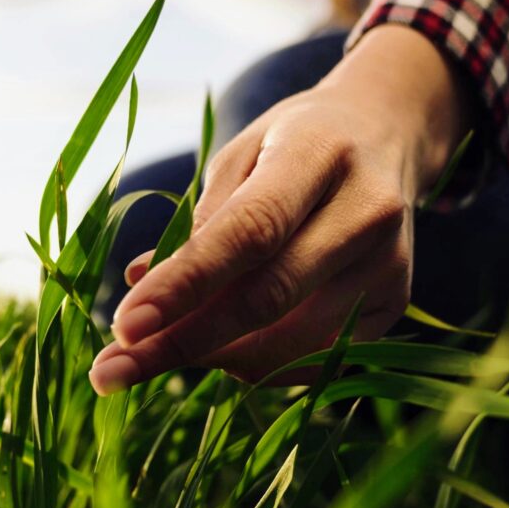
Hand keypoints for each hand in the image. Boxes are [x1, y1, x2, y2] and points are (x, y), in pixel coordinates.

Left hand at [89, 25, 467, 393]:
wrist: (386, 135)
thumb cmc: (294, 143)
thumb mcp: (241, 153)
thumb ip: (199, 221)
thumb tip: (140, 288)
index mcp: (320, 154)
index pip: (249, 232)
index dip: (183, 285)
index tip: (123, 326)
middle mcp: (368, 212)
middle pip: (269, 298)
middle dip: (183, 341)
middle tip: (111, 371)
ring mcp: (390, 265)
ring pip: (290, 342)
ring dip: (213, 358)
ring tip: (156, 353)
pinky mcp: (396, 304)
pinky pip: (315, 358)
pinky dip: (256, 364)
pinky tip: (217, 349)